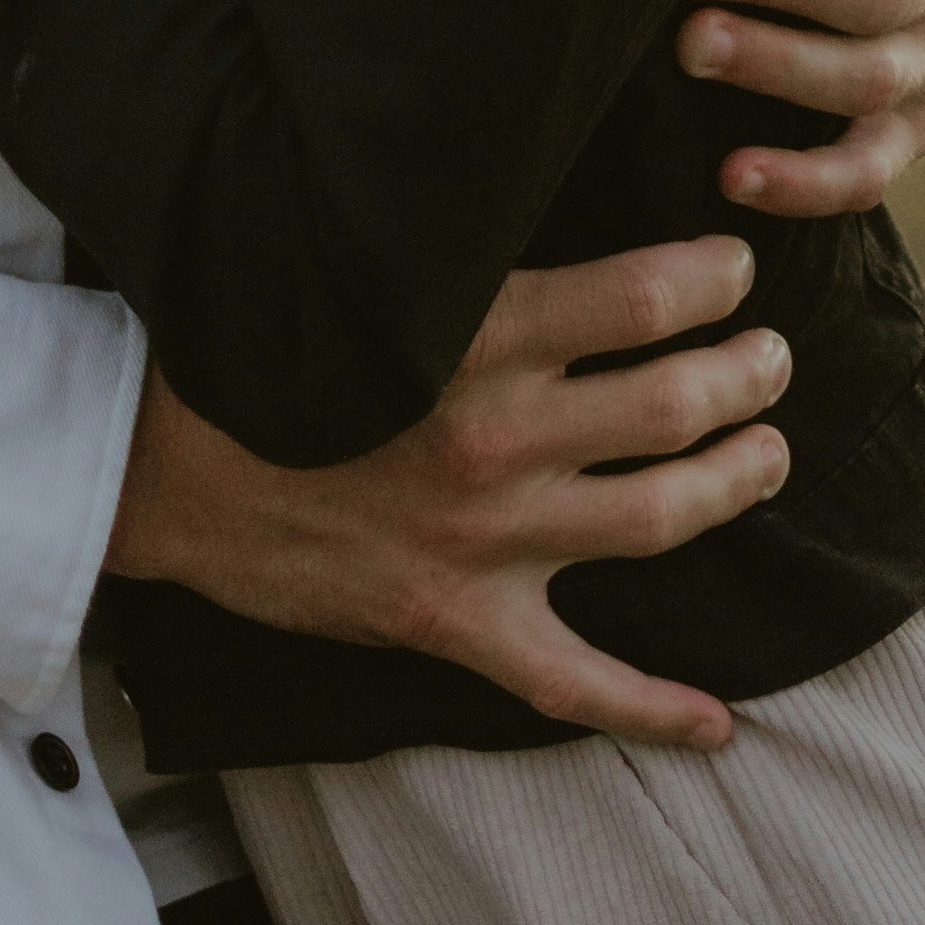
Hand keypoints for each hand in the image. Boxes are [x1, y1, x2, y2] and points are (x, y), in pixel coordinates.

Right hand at [106, 236, 788, 750]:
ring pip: (662, 518)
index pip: (649, 296)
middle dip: (748, 374)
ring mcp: (486, 540)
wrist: (156, 469)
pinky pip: (576, 684)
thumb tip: (553, 200)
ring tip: (767, 451)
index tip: (731, 268)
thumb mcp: (366, 274)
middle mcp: (497, 439)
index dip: (714, 277)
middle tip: (768, 356)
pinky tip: (717, 724)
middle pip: (678, 405)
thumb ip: (464, 252)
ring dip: (739, 481)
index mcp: (477, 338)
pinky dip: (653, 712)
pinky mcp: (459, 622)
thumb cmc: (260, 353)